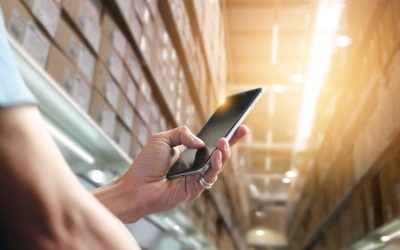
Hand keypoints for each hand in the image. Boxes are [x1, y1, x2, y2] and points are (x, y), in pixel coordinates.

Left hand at [94, 125, 247, 222]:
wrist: (137, 186)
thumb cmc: (146, 164)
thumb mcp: (162, 139)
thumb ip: (182, 134)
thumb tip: (201, 141)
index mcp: (187, 152)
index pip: (209, 141)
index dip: (222, 134)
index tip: (235, 124)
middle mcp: (195, 164)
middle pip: (218, 152)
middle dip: (232, 141)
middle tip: (241, 130)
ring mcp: (197, 176)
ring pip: (218, 164)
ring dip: (224, 152)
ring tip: (224, 141)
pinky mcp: (196, 188)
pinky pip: (211, 176)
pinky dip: (215, 165)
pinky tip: (216, 155)